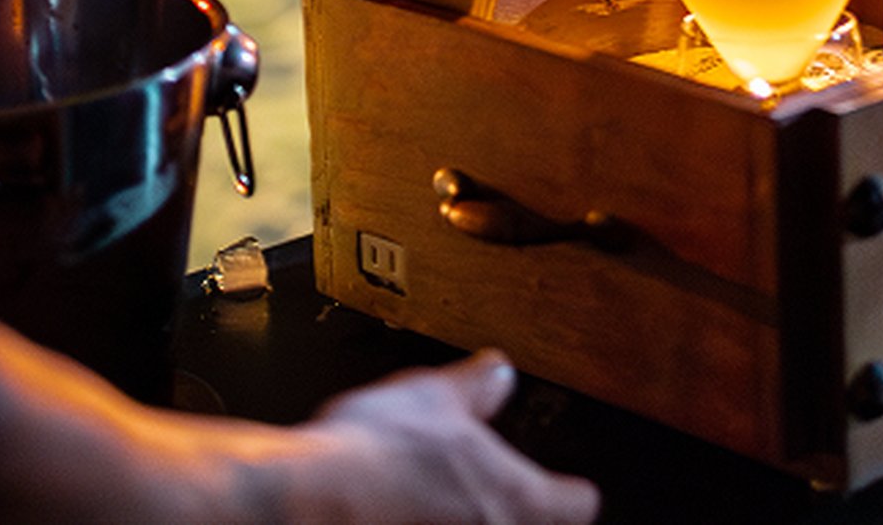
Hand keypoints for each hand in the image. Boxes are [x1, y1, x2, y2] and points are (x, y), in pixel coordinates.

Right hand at [282, 354, 599, 524]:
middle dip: (506, 512)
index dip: (569, 492)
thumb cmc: (374, 458)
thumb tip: (498, 373)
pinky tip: (395, 515)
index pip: (578, 504)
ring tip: (429, 505)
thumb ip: (476, 388)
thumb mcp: (434, 397)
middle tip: (479, 491)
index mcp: (518, 500)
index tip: (563, 486)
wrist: (304, 507)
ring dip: (459, 521)